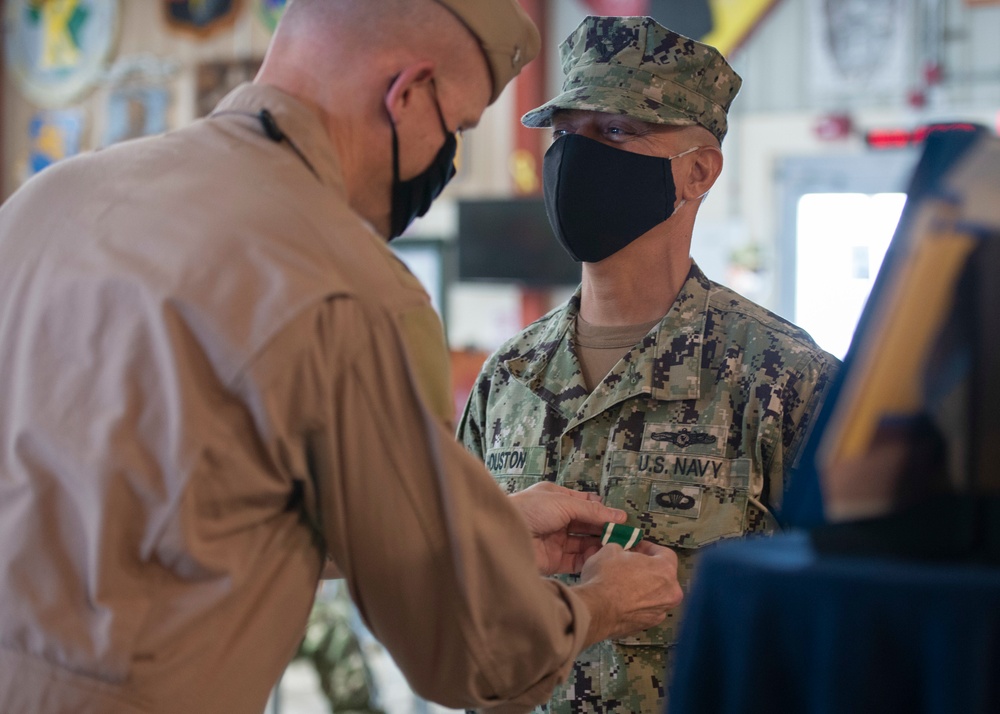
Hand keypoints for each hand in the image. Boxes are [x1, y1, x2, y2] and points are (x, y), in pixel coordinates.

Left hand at [509, 482, 626, 574]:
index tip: (622, 519)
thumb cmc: (530, 510)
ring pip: (583, 543)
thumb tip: (619, 515)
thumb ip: (592, 511)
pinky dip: (589, 559)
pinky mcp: (554, 561)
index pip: (585, 504)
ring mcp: (555, 540)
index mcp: (556, 499)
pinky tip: (603, 558)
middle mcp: (557, 519)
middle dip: (604, 529)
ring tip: (618, 548)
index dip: (603, 511)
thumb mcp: (564, 503)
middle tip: (626, 537)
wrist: (502, 535)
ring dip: (599, 545)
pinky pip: (576, 560)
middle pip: (586, 525)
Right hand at [573, 540, 682, 644]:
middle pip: (662, 577)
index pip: (666, 554)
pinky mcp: (646, 626)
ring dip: (642, 589)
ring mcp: (659, 613)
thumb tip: (620, 553)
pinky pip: (644, 611)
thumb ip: (622, 551)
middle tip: (629, 565)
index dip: (649, 548)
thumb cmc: (606, 576)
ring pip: (654, 596)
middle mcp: (669, 594)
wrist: (595, 610)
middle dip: (647, 570)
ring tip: (622, 584)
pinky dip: (635, 605)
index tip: (637, 547)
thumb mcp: (611, 550)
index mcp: (666, 571)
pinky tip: (619, 600)